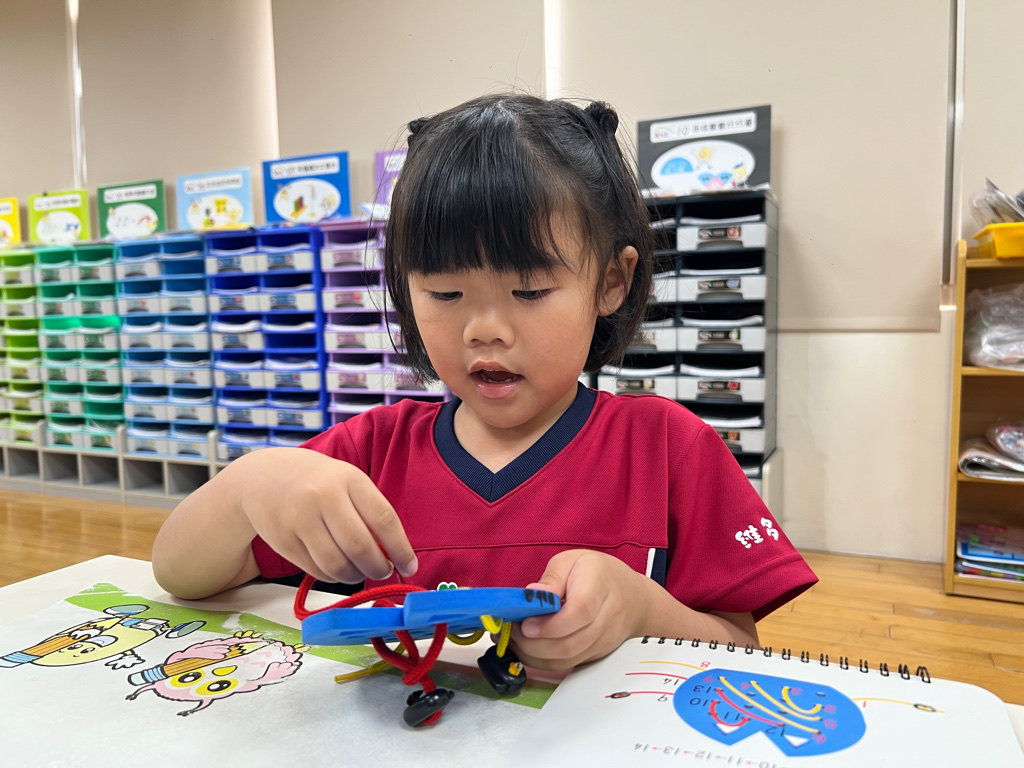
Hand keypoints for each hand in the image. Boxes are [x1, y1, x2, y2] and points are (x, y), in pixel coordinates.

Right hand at [237, 448, 417, 583]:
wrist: (264, 477)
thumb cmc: (318, 481)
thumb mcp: (347, 481)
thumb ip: (370, 512)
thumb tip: (394, 556)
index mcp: (349, 479)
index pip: (383, 519)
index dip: (401, 549)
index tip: (409, 567)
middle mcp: (323, 497)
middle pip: (360, 547)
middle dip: (379, 568)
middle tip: (384, 572)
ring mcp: (300, 520)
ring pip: (337, 565)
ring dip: (356, 576)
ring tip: (361, 571)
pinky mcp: (283, 541)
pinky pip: (317, 571)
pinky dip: (334, 576)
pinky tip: (338, 568)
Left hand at [509, 549, 649, 670]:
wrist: (633, 599)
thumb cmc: (597, 574)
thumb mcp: (571, 561)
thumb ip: (551, 578)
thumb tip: (530, 596)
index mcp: (600, 585)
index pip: (580, 612)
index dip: (551, 624)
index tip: (525, 625)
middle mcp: (607, 617)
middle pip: (572, 642)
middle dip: (535, 643)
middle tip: (511, 632)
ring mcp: (604, 641)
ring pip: (568, 659)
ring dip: (535, 655)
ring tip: (514, 639)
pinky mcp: (596, 655)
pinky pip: (568, 665)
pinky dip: (542, 661)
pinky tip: (527, 648)